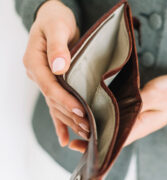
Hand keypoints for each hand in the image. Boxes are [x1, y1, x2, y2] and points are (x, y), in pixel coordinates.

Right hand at [23, 0, 88, 146]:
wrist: (54, 19)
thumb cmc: (56, 20)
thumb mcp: (57, 28)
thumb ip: (57, 47)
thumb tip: (58, 67)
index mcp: (35, 62)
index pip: (49, 86)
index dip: (64, 99)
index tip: (80, 110)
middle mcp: (37, 74)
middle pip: (53, 100)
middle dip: (71, 115)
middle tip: (88, 128)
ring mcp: (44, 80)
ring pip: (56, 105)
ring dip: (69, 120)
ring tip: (84, 134)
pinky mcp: (53, 82)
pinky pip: (56, 104)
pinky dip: (60, 121)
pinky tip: (65, 138)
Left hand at [69, 74, 166, 152]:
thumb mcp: (158, 95)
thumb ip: (139, 101)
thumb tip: (118, 108)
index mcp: (141, 125)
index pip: (115, 140)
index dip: (96, 144)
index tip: (79, 146)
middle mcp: (136, 124)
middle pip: (110, 135)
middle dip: (91, 137)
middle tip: (71, 137)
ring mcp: (136, 117)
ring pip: (113, 126)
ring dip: (96, 126)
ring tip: (77, 124)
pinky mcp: (136, 109)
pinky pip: (118, 115)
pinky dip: (105, 114)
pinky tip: (95, 109)